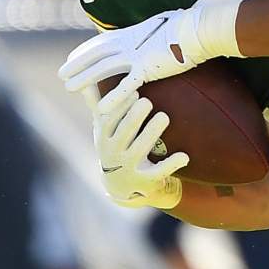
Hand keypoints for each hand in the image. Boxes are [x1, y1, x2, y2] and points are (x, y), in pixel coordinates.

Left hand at [60, 7, 209, 112]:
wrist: (197, 29)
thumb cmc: (185, 25)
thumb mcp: (160, 25)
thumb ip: (149, 32)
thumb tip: (150, 28)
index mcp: (132, 33)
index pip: (101, 42)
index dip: (85, 50)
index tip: (71, 57)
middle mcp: (130, 42)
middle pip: (96, 54)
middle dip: (77, 64)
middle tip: (61, 74)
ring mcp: (137, 55)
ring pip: (104, 68)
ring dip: (84, 78)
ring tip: (68, 87)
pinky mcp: (149, 68)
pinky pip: (127, 85)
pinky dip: (113, 97)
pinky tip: (101, 108)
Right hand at [96, 94, 189, 208]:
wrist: (121, 186)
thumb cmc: (113, 146)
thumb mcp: (103, 128)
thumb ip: (97, 105)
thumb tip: (84, 81)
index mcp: (104, 138)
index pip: (109, 121)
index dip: (120, 107)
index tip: (133, 92)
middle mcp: (114, 154)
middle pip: (124, 133)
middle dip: (134, 117)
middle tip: (147, 101)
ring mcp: (128, 168)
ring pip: (140, 150)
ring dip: (151, 133)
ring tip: (164, 116)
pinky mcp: (145, 181)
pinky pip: (158, 173)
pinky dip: (171, 164)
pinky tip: (184, 156)